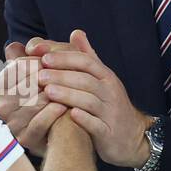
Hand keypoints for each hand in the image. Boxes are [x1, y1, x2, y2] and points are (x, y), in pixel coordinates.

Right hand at [0, 40, 67, 156]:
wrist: (55, 130)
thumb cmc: (43, 95)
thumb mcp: (32, 75)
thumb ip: (26, 58)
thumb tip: (14, 46)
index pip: (18, 67)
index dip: (39, 61)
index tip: (54, 58)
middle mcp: (1, 106)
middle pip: (27, 84)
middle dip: (49, 76)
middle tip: (68, 71)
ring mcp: (12, 124)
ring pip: (33, 102)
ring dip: (54, 94)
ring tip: (70, 87)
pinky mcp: (25, 139)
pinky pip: (39, 122)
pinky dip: (53, 112)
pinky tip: (65, 105)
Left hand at [31, 29, 153, 167]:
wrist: (132, 137)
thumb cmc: (109, 105)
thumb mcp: (102, 79)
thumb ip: (88, 57)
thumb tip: (76, 32)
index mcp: (106, 76)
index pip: (86, 61)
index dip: (65, 58)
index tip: (43, 57)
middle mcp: (110, 92)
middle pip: (86, 80)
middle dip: (62, 76)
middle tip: (39, 75)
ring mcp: (110, 113)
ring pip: (89, 101)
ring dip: (68, 95)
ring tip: (48, 92)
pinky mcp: (109, 133)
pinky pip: (97, 125)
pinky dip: (85, 119)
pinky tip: (71, 115)